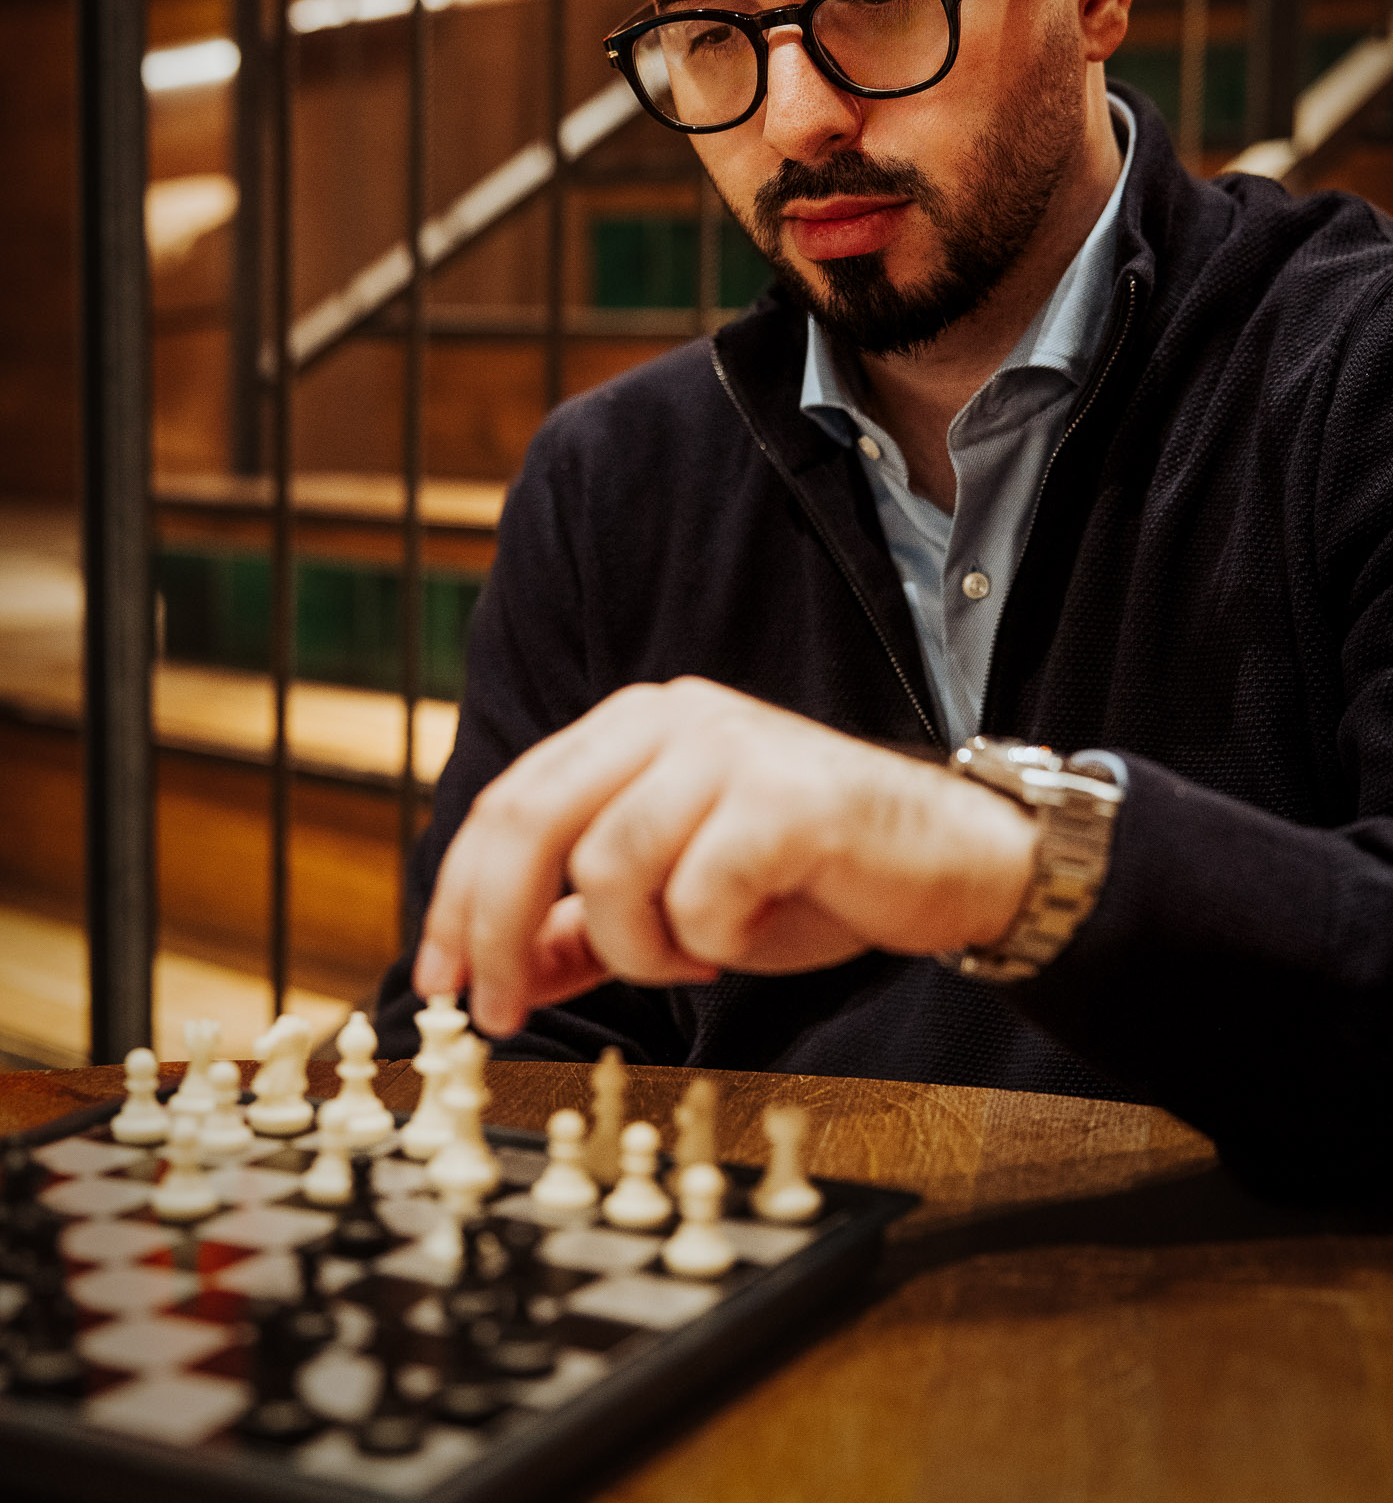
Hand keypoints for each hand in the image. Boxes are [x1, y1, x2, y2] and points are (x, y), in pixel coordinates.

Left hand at [413, 678, 1037, 1036]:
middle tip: (500, 1014)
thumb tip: (504, 973)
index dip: (459, 900)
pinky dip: (712, 941)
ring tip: (695, 957)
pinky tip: (749, 936)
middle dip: (500, 932)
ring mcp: (729, 750)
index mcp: (632, 729)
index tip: (443, 984)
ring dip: (640, 947)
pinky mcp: (784, 797)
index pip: (508, 804)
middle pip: (532, 823)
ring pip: (611, 868)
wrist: (952, 862)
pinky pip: (700, 892)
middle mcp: (670, 720)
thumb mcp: (677, 905)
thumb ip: (589, 927)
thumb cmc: (811, 876)